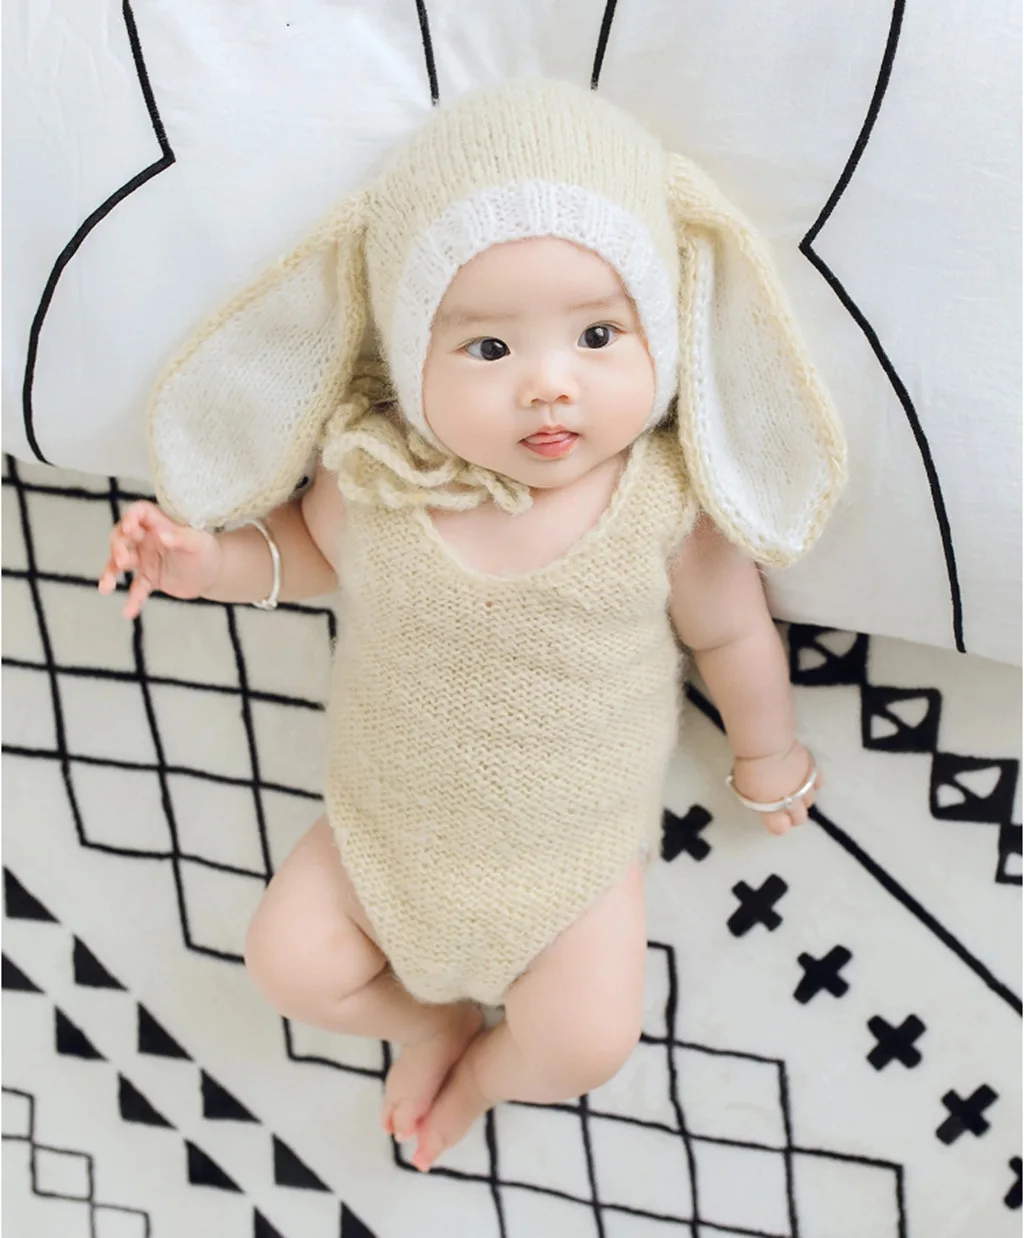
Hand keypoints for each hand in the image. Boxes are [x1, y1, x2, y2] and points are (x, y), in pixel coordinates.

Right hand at [98, 501, 221, 618]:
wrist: (214, 575)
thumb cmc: (208, 552)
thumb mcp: (199, 544)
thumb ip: (182, 538)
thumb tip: (162, 535)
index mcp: (159, 525)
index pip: (139, 513)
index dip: (130, 517)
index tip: (129, 528)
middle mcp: (147, 539)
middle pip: (122, 537)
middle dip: (117, 546)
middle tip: (123, 560)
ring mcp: (145, 559)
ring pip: (119, 563)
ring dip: (110, 573)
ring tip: (105, 587)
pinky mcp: (148, 579)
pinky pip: (136, 588)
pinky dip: (132, 600)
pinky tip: (128, 612)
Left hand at [730, 740, 821, 835]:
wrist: (766, 747)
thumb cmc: (750, 768)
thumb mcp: (744, 788)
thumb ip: (755, 798)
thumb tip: (759, 798)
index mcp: (772, 810)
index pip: (780, 828)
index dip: (779, 824)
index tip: (775, 817)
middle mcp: (792, 803)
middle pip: (800, 818)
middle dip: (794, 813)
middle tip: (786, 802)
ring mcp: (805, 788)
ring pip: (810, 801)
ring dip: (803, 798)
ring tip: (795, 788)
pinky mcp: (813, 772)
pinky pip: (817, 783)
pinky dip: (812, 783)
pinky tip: (805, 778)